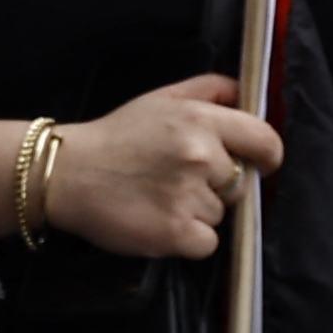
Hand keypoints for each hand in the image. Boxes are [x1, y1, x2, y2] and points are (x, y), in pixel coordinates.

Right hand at [52, 75, 280, 262]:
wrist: (67, 174)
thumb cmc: (116, 136)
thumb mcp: (162, 98)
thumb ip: (211, 89)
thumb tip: (249, 94)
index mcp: (201, 120)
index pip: (266, 142)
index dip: (266, 157)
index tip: (257, 165)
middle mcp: (200, 156)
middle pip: (241, 184)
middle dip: (218, 186)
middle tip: (179, 180)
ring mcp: (189, 197)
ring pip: (221, 215)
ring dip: (198, 213)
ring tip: (160, 199)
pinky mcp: (176, 233)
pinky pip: (207, 243)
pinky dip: (188, 239)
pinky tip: (160, 221)